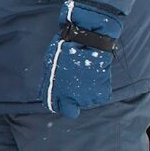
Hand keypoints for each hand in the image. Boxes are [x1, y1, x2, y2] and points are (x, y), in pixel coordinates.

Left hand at [42, 0, 122, 117]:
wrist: (87, 40)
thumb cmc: (66, 49)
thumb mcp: (50, 65)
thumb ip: (50, 81)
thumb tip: (48, 91)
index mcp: (55, 92)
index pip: (54, 107)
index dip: (57, 103)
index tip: (60, 98)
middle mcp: (71, 99)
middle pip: (71, 110)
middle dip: (72, 102)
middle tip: (75, 87)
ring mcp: (87, 98)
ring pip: (86, 102)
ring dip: (86, 93)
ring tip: (86, 75)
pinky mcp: (101, 94)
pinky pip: (99, 97)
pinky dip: (99, 89)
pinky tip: (95, 76)